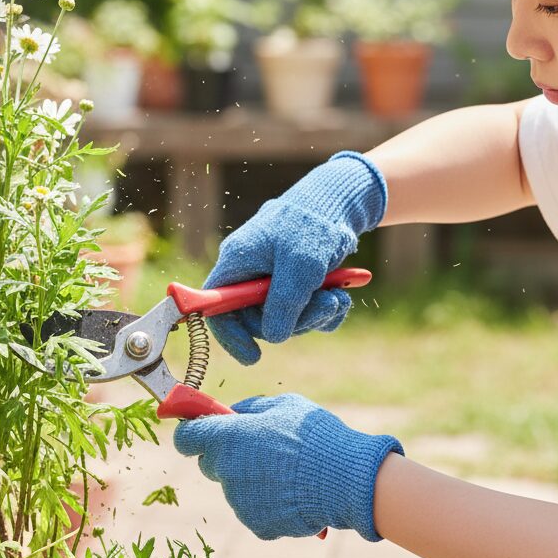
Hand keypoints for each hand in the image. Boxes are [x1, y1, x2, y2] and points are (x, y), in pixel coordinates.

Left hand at [173, 393, 402, 540]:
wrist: (344, 480)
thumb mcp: (285, 406)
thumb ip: (251, 409)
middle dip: (225, 457)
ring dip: (251, 481)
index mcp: (226, 437)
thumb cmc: (315, 436)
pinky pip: (254, 510)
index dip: (192, 433)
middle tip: (258, 451)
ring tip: (288, 474)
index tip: (200, 431)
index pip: (186, 437)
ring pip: (235, 488)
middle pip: (210, 464)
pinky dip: (268, 504)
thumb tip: (234, 414)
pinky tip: (294, 494)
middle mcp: (225, 470)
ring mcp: (238, 500)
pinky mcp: (255, 524)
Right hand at [207, 151, 386, 364]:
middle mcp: (249, 276)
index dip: (230, 336)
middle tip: (324, 307)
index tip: (253, 356)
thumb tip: (274, 337)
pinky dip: (324, 313)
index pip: (216, 309)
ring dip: (314, 315)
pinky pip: (304, 315)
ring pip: (285, 320)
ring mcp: (272, 282)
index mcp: (236, 265)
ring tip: (338, 298)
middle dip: (293, 321)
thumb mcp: (300, 265)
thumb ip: (284, 303)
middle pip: (256, 320)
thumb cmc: (313, 224)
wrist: (341, 201)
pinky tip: (341, 298)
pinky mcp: (295, 286)